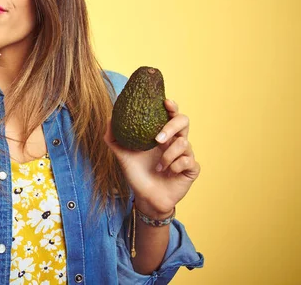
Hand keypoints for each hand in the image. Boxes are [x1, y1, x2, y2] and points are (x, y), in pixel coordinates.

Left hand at [104, 99, 200, 217]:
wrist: (145, 198)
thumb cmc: (136, 174)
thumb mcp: (122, 154)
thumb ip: (114, 137)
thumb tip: (110, 118)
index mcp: (161, 135)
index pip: (170, 114)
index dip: (171, 106)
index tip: (165, 102)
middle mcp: (175, 141)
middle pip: (184, 121)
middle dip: (171, 127)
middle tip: (158, 139)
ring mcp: (185, 154)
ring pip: (185, 143)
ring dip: (168, 155)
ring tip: (158, 166)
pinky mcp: (191, 169)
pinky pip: (190, 161)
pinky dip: (177, 166)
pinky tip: (169, 172)